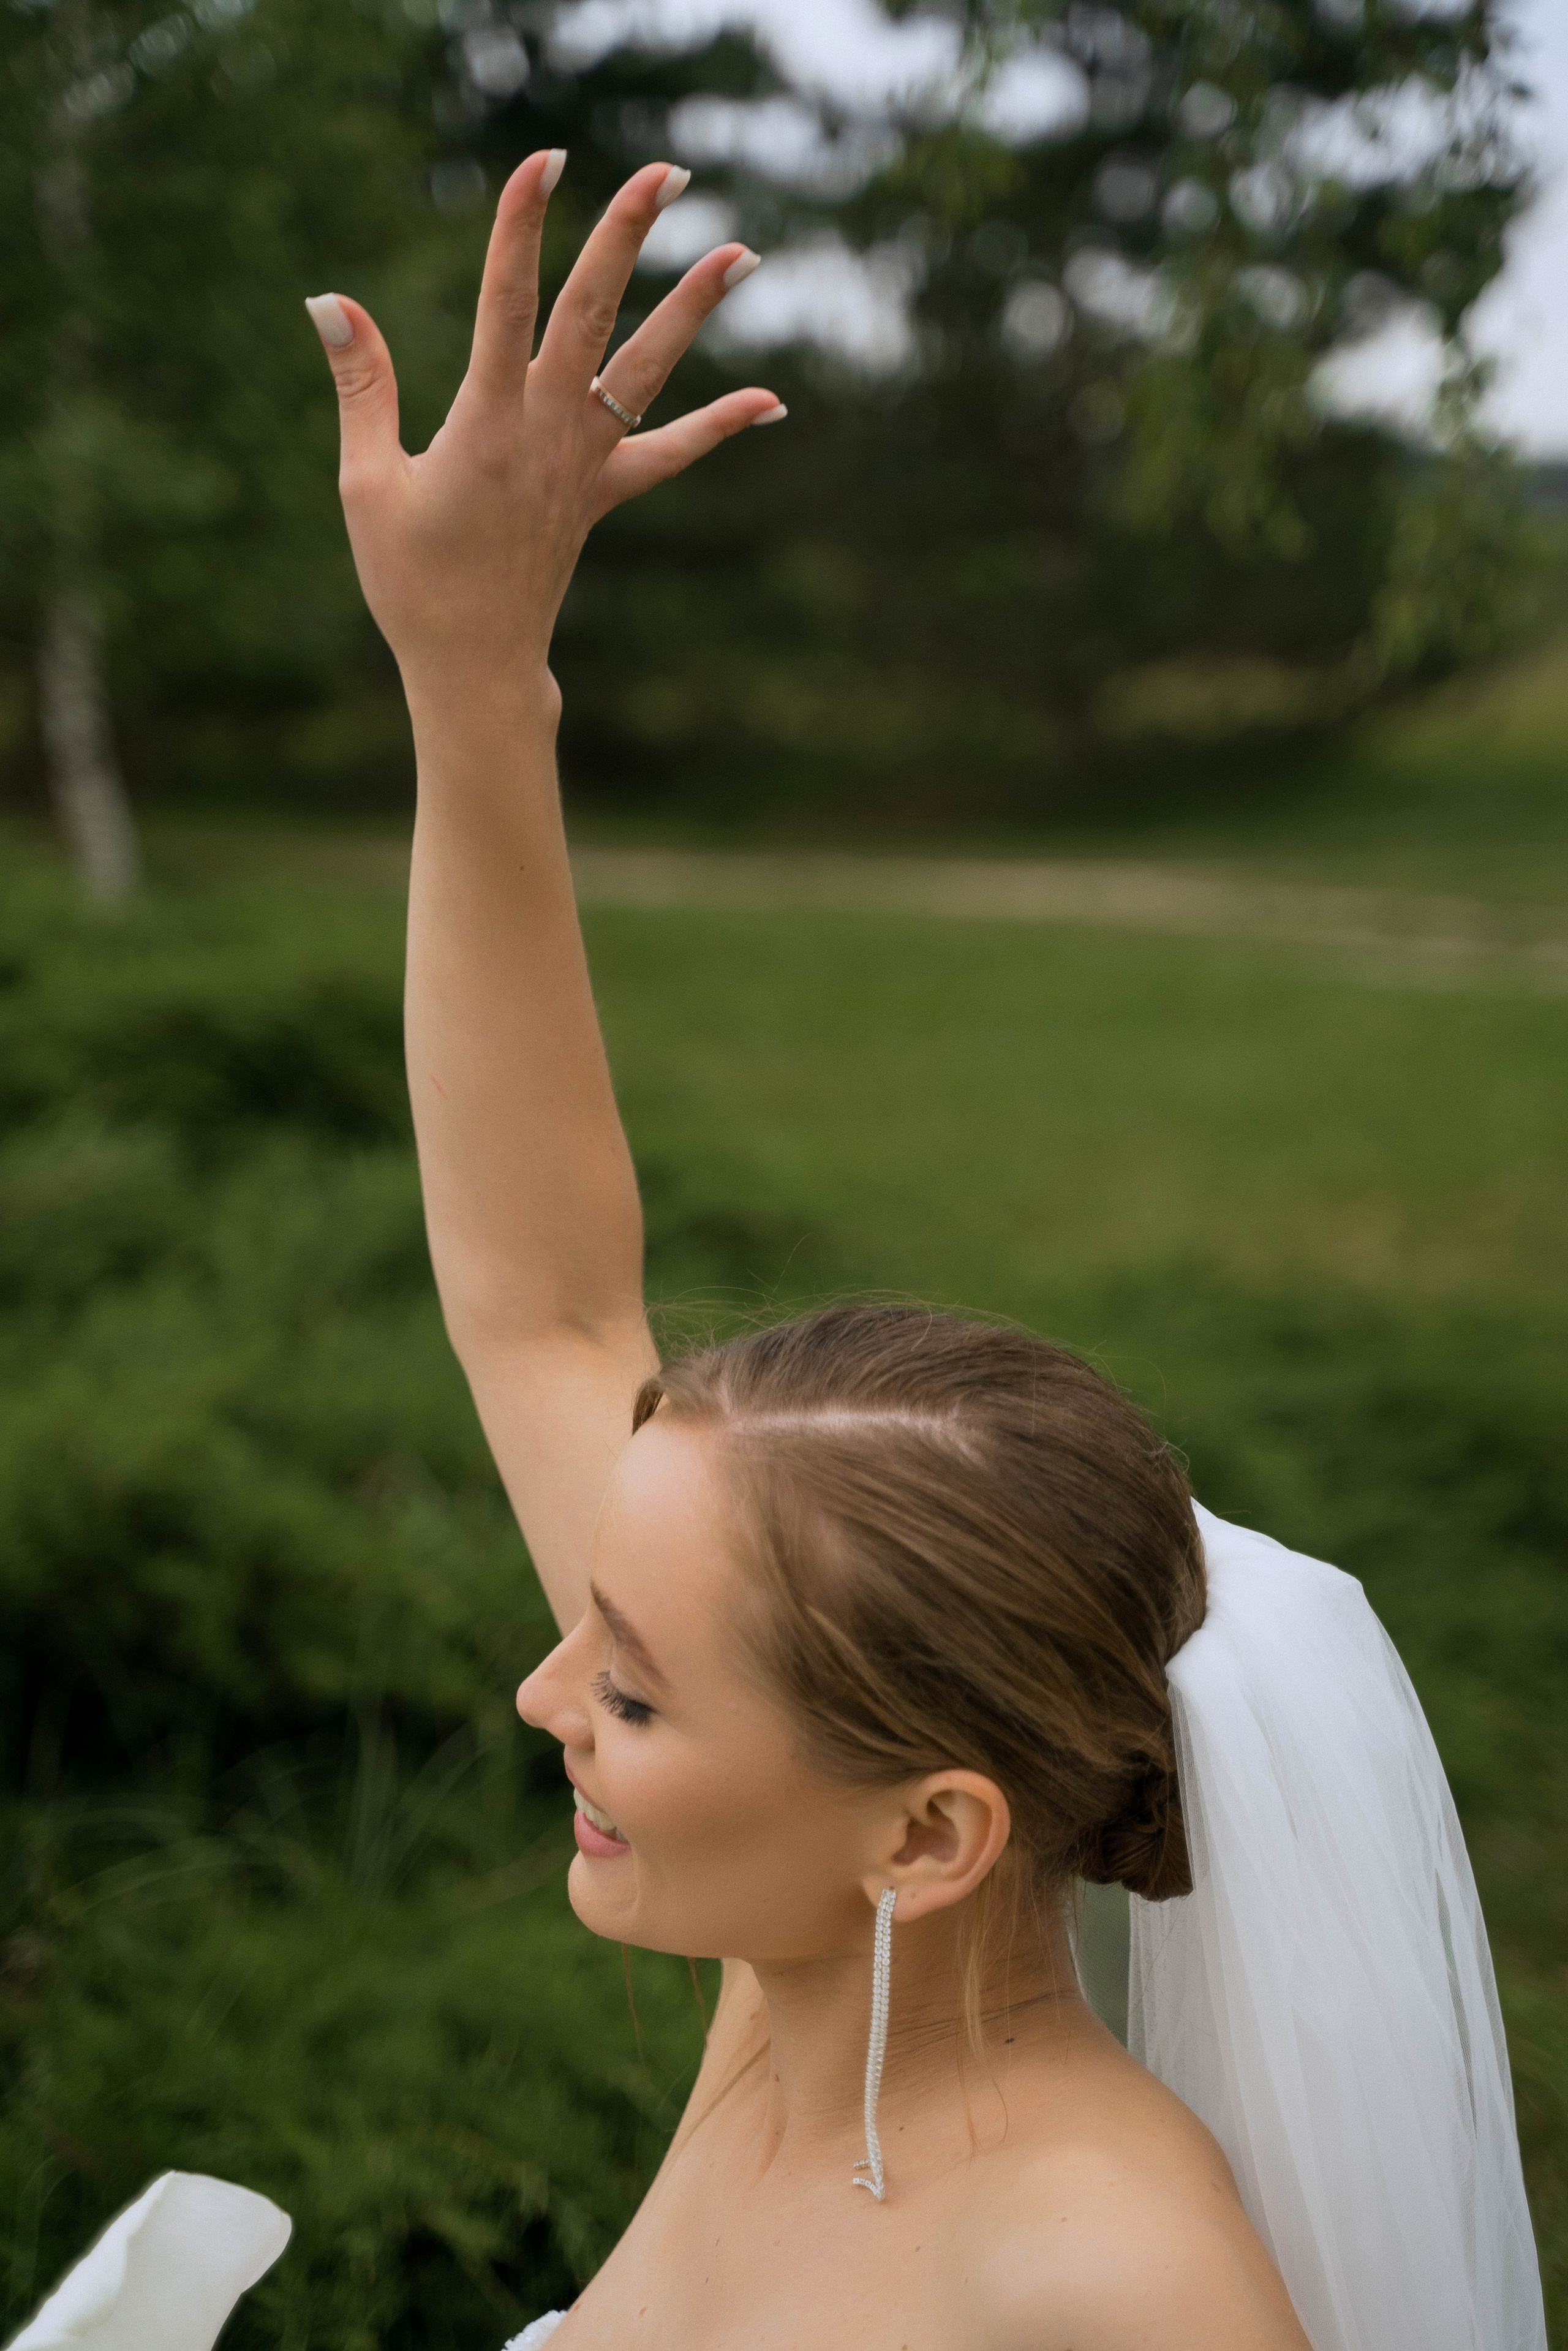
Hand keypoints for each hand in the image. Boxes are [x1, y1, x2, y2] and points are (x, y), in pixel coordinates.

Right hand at [306, 152, 783, 704]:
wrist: (475, 666)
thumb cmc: (410, 582)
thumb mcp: (365, 483)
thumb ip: (362, 385)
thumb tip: (329, 299)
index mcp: (485, 427)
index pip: (506, 304)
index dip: (522, 228)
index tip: (544, 161)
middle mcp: (547, 435)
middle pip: (594, 316)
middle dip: (627, 238)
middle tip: (667, 172)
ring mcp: (585, 465)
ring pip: (647, 372)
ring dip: (694, 308)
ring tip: (743, 252)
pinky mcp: (603, 494)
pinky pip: (669, 454)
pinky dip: (721, 427)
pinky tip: (773, 402)